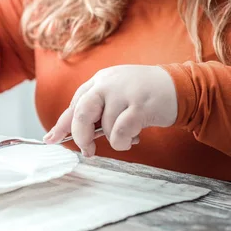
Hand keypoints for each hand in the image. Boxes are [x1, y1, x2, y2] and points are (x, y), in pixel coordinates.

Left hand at [43, 65, 177, 155]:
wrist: (179, 87)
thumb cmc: (144, 96)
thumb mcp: (117, 95)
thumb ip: (98, 111)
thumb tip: (74, 135)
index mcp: (99, 80)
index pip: (75, 103)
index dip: (62, 124)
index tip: (51, 139)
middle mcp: (108, 83)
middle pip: (81, 112)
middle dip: (80, 135)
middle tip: (87, 150)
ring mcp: (124, 92)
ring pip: (105, 127)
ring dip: (115, 140)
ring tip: (128, 136)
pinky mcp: (140, 105)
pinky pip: (120, 132)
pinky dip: (123, 141)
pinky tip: (133, 139)